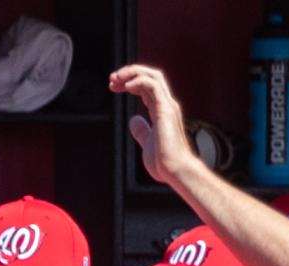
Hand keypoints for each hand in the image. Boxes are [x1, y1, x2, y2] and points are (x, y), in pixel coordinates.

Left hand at [109, 64, 200, 185]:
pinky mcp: (165, 110)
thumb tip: (133, 121)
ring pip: (153, 76)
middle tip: (112, 78)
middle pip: (151, 76)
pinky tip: (127, 86)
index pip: (147, 87)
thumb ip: (142, 131)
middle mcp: (166, 105)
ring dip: (132, 73)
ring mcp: (167, 106)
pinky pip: (153, 87)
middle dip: (130, 73)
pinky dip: (139, 81)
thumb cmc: (165, 161)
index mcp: (162, 111)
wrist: (176, 170)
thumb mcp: (147, 143)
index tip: (114, 86)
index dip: (130, 82)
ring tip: (116, 78)